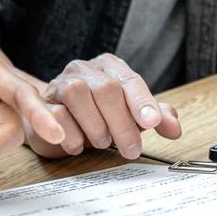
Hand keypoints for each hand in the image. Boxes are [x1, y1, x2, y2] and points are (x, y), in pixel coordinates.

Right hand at [30, 54, 181, 158]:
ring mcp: (60, 83)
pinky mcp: (42, 103)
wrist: (57, 123)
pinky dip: (71, 134)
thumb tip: (174, 128)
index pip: (130, 80)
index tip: (151, 123)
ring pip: (78, 94)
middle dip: (122, 123)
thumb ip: (154, 117)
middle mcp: (85, 69)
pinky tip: (79, 146)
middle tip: (131, 148)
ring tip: (103, 143)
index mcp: (110, 67)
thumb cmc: (98, 116)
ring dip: (95, 125)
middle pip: (106, 88)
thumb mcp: (130, 115)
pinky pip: (56, 114)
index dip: (142, 102)